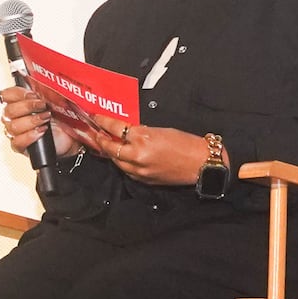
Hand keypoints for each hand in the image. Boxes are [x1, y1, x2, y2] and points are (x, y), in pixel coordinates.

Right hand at [0, 78, 82, 161]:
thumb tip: (45, 85)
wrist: (67, 137)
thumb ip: (43, 94)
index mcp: (16, 103)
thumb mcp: (51, 102)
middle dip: (27, 107)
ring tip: (45, 119)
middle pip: (8, 111)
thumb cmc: (58, 119)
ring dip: (31, 121)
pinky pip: (17, 142)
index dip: (18, 93)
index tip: (33, 94)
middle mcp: (12, 118)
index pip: (6, 95)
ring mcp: (15, 133)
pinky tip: (41, 131)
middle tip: (43, 106)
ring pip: (12, 127)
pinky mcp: (20, 147)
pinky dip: (30, 136)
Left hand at [82, 119, 215, 188]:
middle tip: (96, 133)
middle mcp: (138, 155)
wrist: (201, 164)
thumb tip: (128, 131)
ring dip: (110, 153)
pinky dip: (122, 163)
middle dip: (101, 139)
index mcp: (143, 138)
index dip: (104, 121)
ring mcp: (140, 170)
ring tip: (106, 145)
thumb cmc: (186, 143)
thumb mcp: (161, 130)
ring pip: (116, 161)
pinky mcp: (144, 180)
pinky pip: (127, 171)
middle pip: (110, 147)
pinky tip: (121, 158)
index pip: (116, 128)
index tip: (97, 117)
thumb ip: (142, 131)